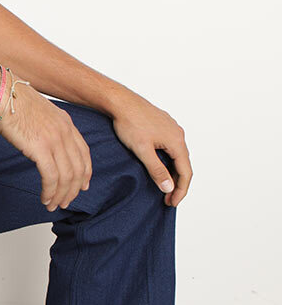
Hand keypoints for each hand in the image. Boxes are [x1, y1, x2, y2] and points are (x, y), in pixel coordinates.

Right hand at [0, 81, 91, 210]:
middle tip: (65, 202)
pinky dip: (50, 191)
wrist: (0, 93)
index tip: (82, 186)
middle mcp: (64, 131)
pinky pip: (51, 177)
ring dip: (61, 195)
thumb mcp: (39, 112)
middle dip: (73, 189)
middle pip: (78, 168)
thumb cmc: (11, 101)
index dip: (85, 172)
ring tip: (53, 205)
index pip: (84, 152)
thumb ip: (47, 127)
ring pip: (66, 176)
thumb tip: (43, 143)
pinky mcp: (40, 148)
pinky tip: (45, 198)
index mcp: (66, 122)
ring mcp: (54, 139)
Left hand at [108, 90, 191, 206]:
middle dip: (177, 183)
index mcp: (177, 141)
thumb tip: (169, 188)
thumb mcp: (142, 150)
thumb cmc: (129, 123)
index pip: (186, 172)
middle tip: (167, 199)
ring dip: (172, 172)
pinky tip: (159, 165)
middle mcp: (178, 133)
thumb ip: (157, 170)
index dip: (180, 191)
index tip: (172, 203)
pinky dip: (168, 160)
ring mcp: (171, 127)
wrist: (119, 101)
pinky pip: (170, 146)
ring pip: (177, 155)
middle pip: (183, 164)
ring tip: (164, 185)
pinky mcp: (162, 124)